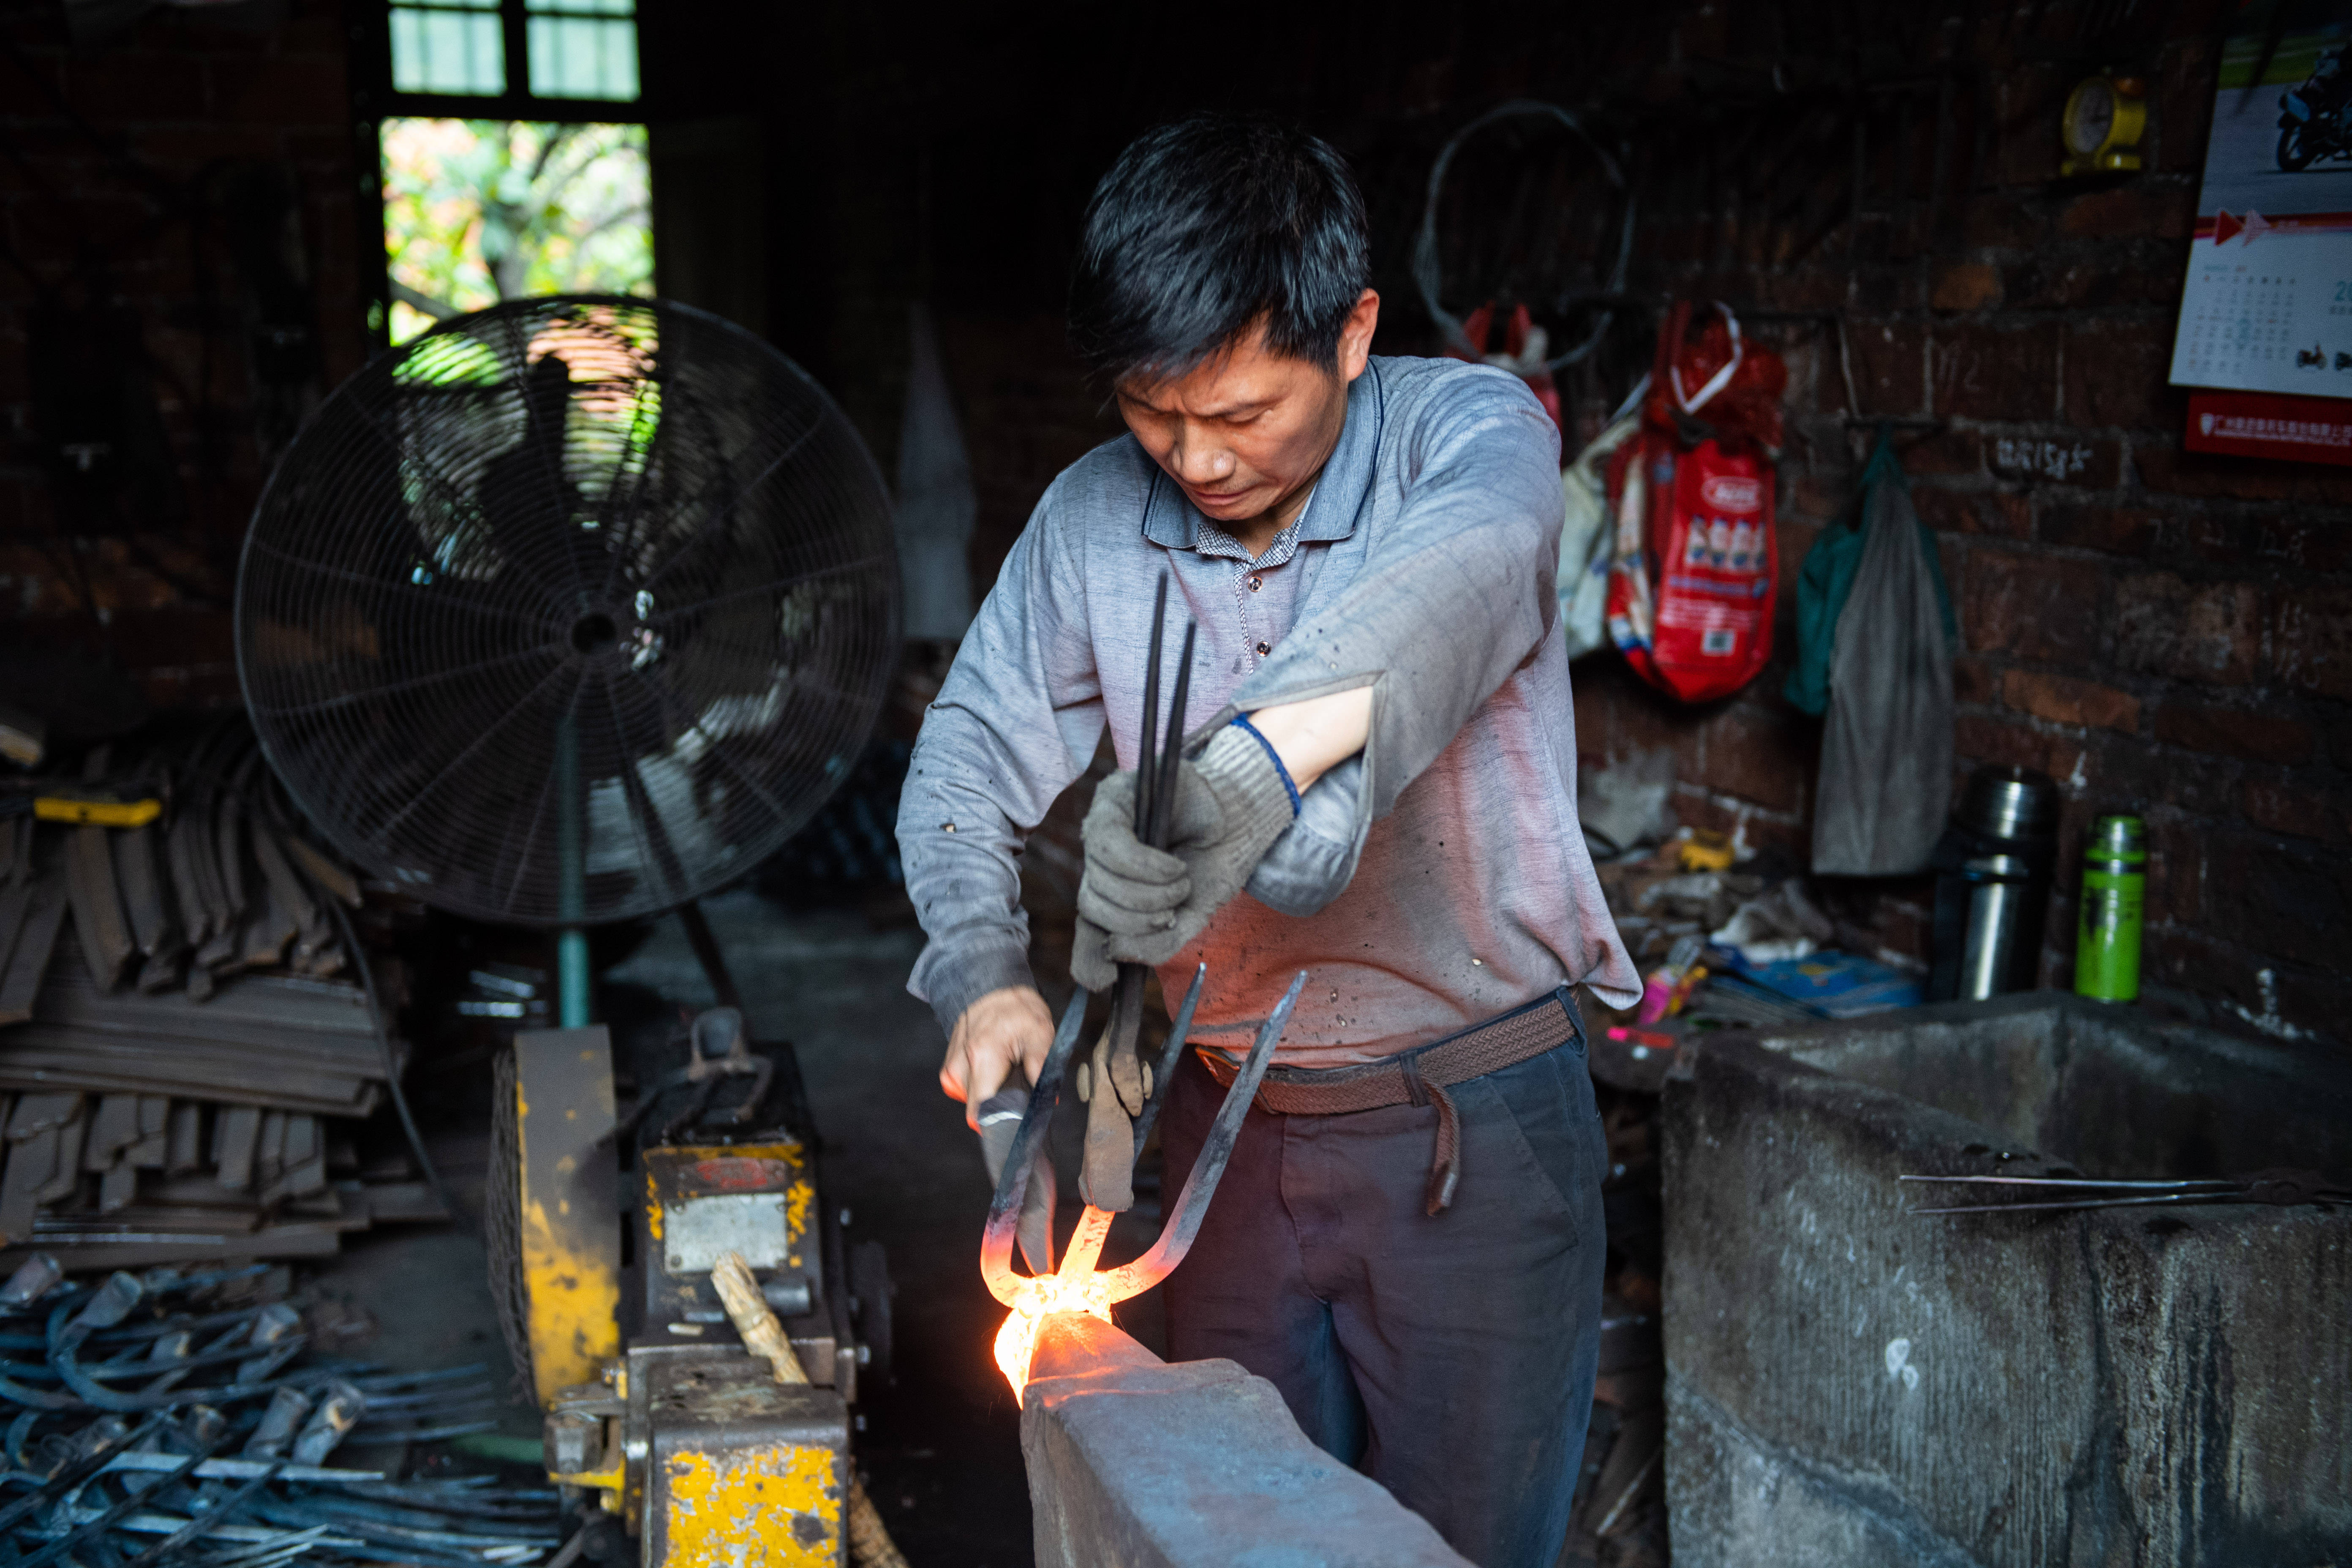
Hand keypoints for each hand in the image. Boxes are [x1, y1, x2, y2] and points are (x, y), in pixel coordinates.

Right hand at [940, 985, 1052, 1130]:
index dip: (1000, 1121)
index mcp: (984, 1055)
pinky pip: (965, 1089)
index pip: (983, 1109)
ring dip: (990, 1093)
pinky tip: (991, 1068)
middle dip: (999, 1106)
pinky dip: (980, 1085)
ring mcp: (952, 1066)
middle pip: (979, 1108)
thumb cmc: (1018, 1010)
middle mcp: (962, 1063)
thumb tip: (1046, 1098)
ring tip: (1004, 1072)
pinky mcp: (949, 1067)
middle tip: (1017, 1087)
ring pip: (972, 1100)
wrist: (991, 987)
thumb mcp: (1041, 1032)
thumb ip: (1041, 1066)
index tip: (1014, 1122)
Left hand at [1075, 724, 1295, 975]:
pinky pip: (1112, 848)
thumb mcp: (1187, 918)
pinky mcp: (1111, 800)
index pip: (1085, 926)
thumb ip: (1154, 944)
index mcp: (1111, 890)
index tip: (1107, 982)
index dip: (1088, 957)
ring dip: (1149, 894)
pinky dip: (1147, 868)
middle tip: (1173, 910)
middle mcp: (1097, 860)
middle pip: (1091, 904)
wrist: (1241, 824)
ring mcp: (1100, 829)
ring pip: (1100, 880)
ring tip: (1182, 882)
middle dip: (1137, 920)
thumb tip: (1114, 954)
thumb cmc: (1211, 867)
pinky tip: (1174, 868)